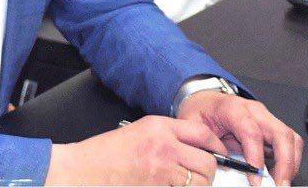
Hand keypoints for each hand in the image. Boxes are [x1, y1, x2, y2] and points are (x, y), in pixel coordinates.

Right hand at [45, 115, 229, 185]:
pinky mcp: (161, 187)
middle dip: (209, 170)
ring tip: (185, 182)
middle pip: (207, 161)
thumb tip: (196, 146)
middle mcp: (165, 145)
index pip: (202, 132)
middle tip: (202, 173)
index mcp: (159, 126)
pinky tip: (172, 186)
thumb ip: (168, 135)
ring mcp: (164, 169)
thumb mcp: (140, 130)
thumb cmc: (110, 151)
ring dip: (199, 184)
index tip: (219, 152)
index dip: (216, 145)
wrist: (89, 168)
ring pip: (201, 181)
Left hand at [177, 91, 302, 185]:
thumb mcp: (193, 124)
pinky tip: (279, 173)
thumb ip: (206, 144)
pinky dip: (289, 160)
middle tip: (279, 185)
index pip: (251, 132)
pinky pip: (289, 142)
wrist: (204, 99)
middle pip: (280, 133)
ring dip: (290, 163)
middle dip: (285, 163)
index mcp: (232, 108)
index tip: (255, 178)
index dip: (256, 157)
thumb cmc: (200, 110)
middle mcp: (253, 110)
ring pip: (290, 137)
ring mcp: (265, 117)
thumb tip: (224, 167)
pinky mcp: (270, 125)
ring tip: (281, 183)